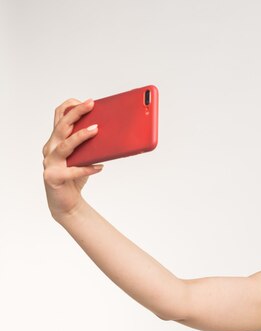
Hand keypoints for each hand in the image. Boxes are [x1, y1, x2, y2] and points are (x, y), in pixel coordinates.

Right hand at [42, 98, 102, 219]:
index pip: (59, 116)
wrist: (66, 202)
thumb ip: (90, 144)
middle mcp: (50, 148)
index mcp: (56, 140)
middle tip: (91, 104)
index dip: (71, 107)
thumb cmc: (75, 176)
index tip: (88, 101)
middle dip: (77, 113)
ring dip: (80, 137)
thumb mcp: (84, 156)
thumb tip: (113, 131)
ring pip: (64, 146)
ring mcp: (50, 163)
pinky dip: (87, 168)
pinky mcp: (53, 177)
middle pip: (62, 126)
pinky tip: (100, 166)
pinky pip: (71, 171)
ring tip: (96, 130)